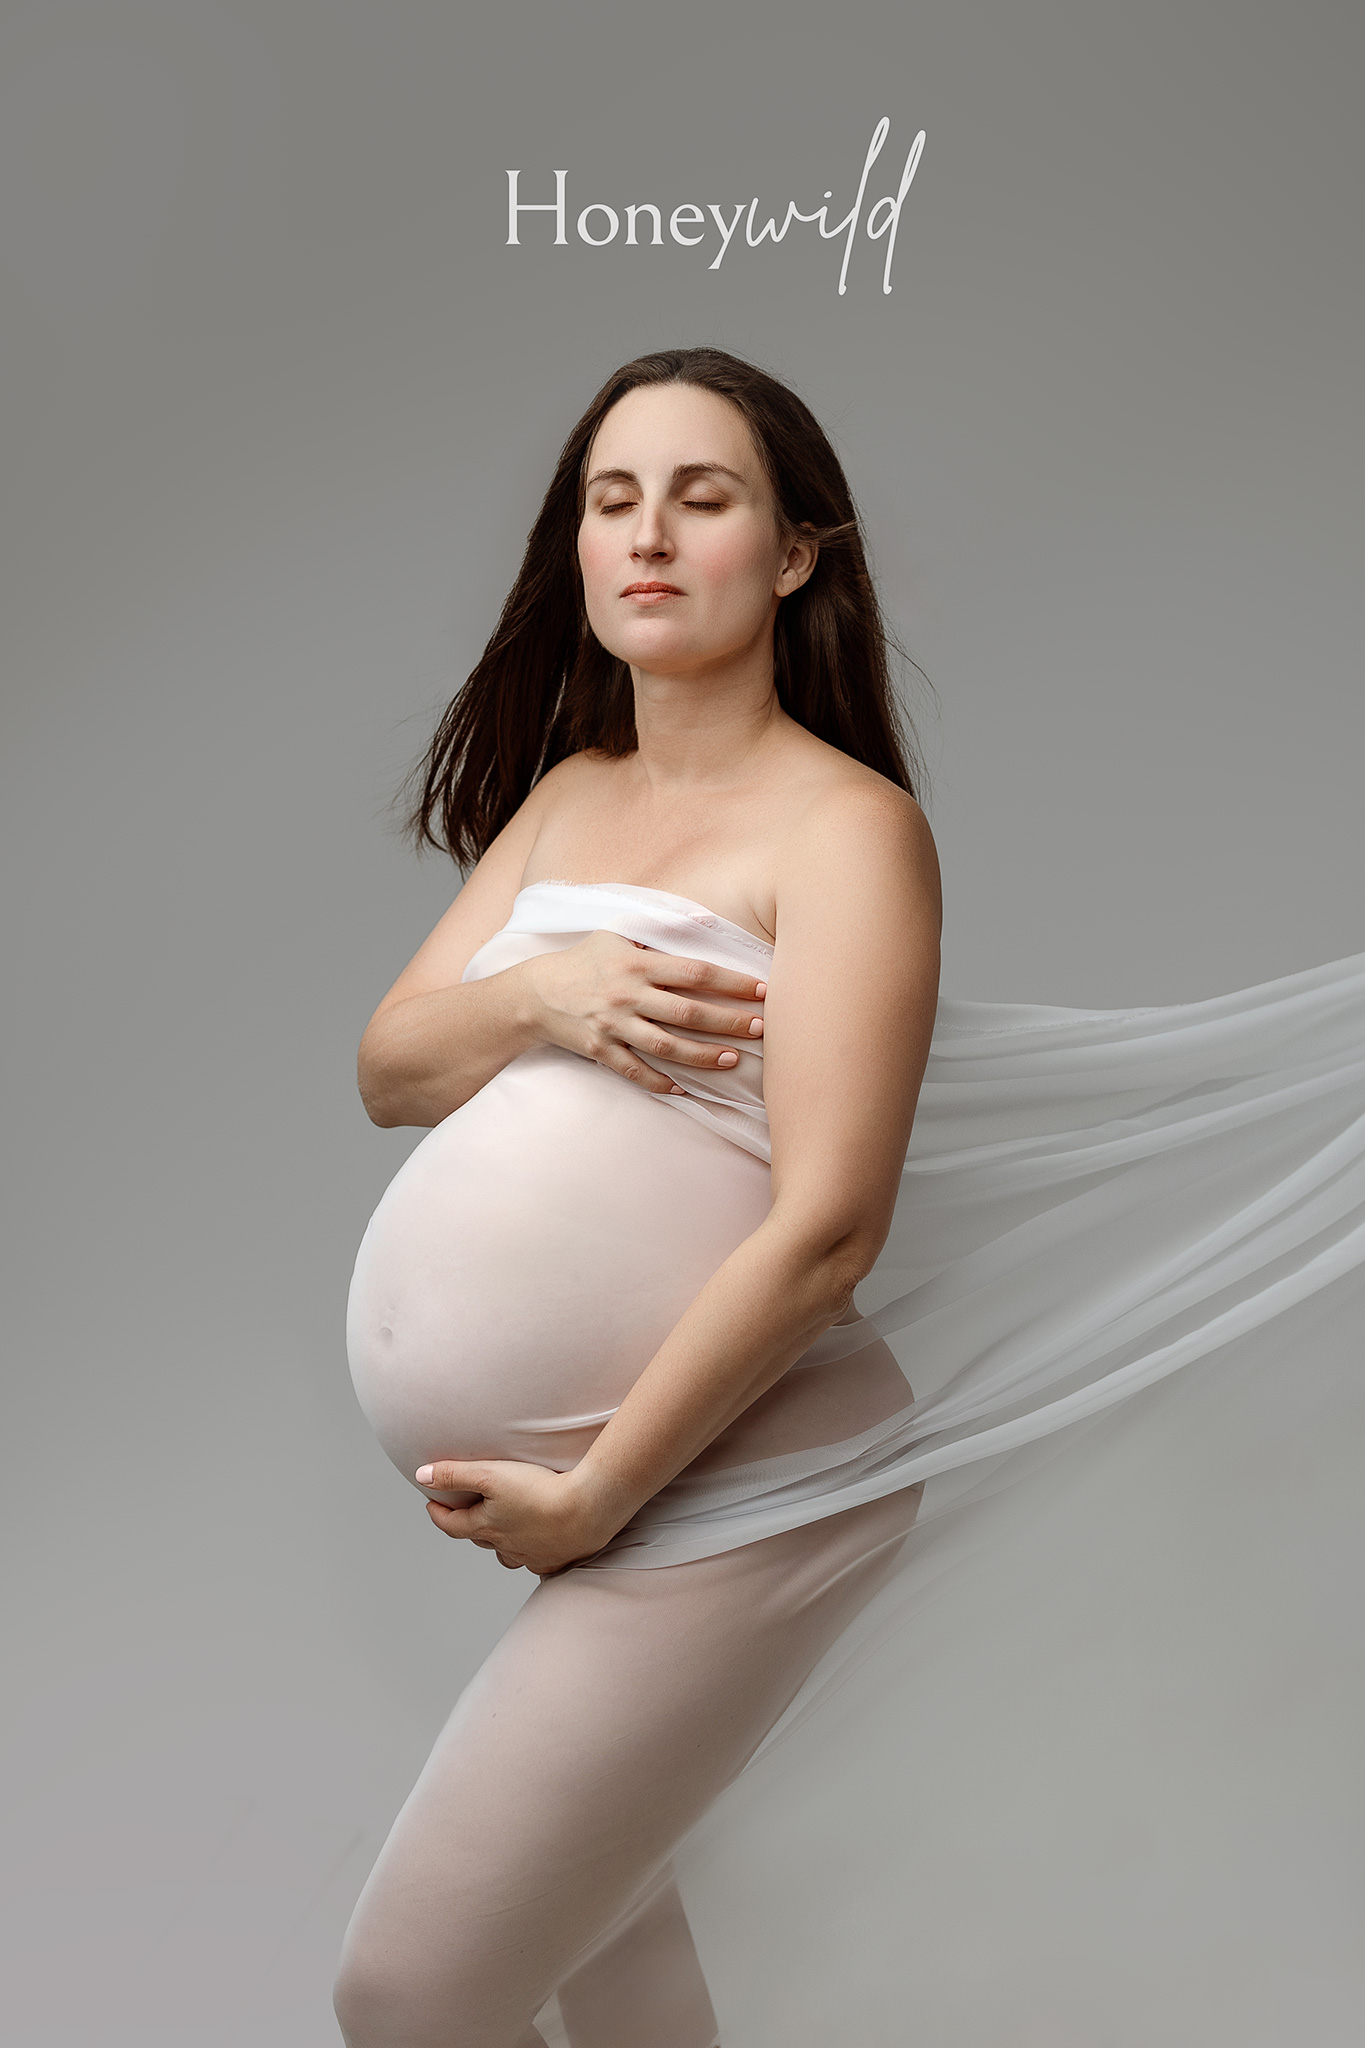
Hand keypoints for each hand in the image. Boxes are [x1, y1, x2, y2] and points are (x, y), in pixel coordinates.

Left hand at [414, 1458, 630, 1575]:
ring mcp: (531, 1557)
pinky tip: (539, 1545)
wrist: (587, 1510)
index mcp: (486, 1527)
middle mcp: (505, 1547)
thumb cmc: (539, 1491)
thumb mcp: (490, 1474)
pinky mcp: (555, 1560)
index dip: (438, 1514)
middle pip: (479, 1539)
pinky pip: (537, 1563)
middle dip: (469, 1526)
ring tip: (503, 1530)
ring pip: (507, 1555)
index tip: (431, 1504)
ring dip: (500, 1544)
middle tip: (467, 1511)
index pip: (451, 1525)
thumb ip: (455, 1473)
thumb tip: (421, 1475)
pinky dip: (532, 1554)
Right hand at [522, 930, 765, 1095]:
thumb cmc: (584, 960)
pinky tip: (685, 1089)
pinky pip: (635, 1072)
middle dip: (728, 1022)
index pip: (695, 972)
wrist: (534, 992)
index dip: (731, 982)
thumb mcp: (617, 933)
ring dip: (703, 1056)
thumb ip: (658, 928)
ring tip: (732, 1060)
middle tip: (760, 1029)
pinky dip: (660, 1083)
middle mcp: (628, 995)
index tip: (761, 989)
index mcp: (638, 964)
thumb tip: (703, 919)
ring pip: (667, 1046)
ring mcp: (614, 1025)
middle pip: (688, 1012)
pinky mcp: (600, 1050)